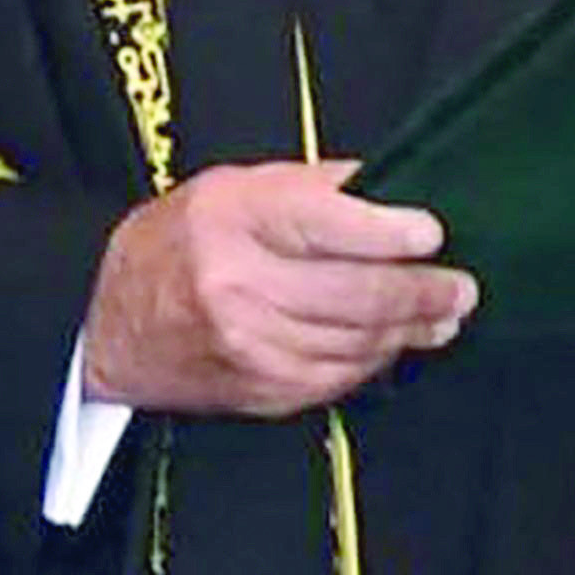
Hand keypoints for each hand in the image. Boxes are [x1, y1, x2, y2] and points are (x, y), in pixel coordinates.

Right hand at [81, 159, 473, 417]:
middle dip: (422, 291)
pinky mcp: (264, 388)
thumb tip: (386, 186)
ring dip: (411, 329)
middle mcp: (237, 283)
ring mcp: (252, 344)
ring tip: (443, 313)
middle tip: (461, 285)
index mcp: (229, 219)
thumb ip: (310, 187)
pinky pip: (341, 376)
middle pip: (356, 293)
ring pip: (359, 340)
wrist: (113, 330)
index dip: (386, 231)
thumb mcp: (227, 189)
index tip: (431, 232)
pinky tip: (394, 342)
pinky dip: (375, 358)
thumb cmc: (172, 248)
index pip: (324, 223)